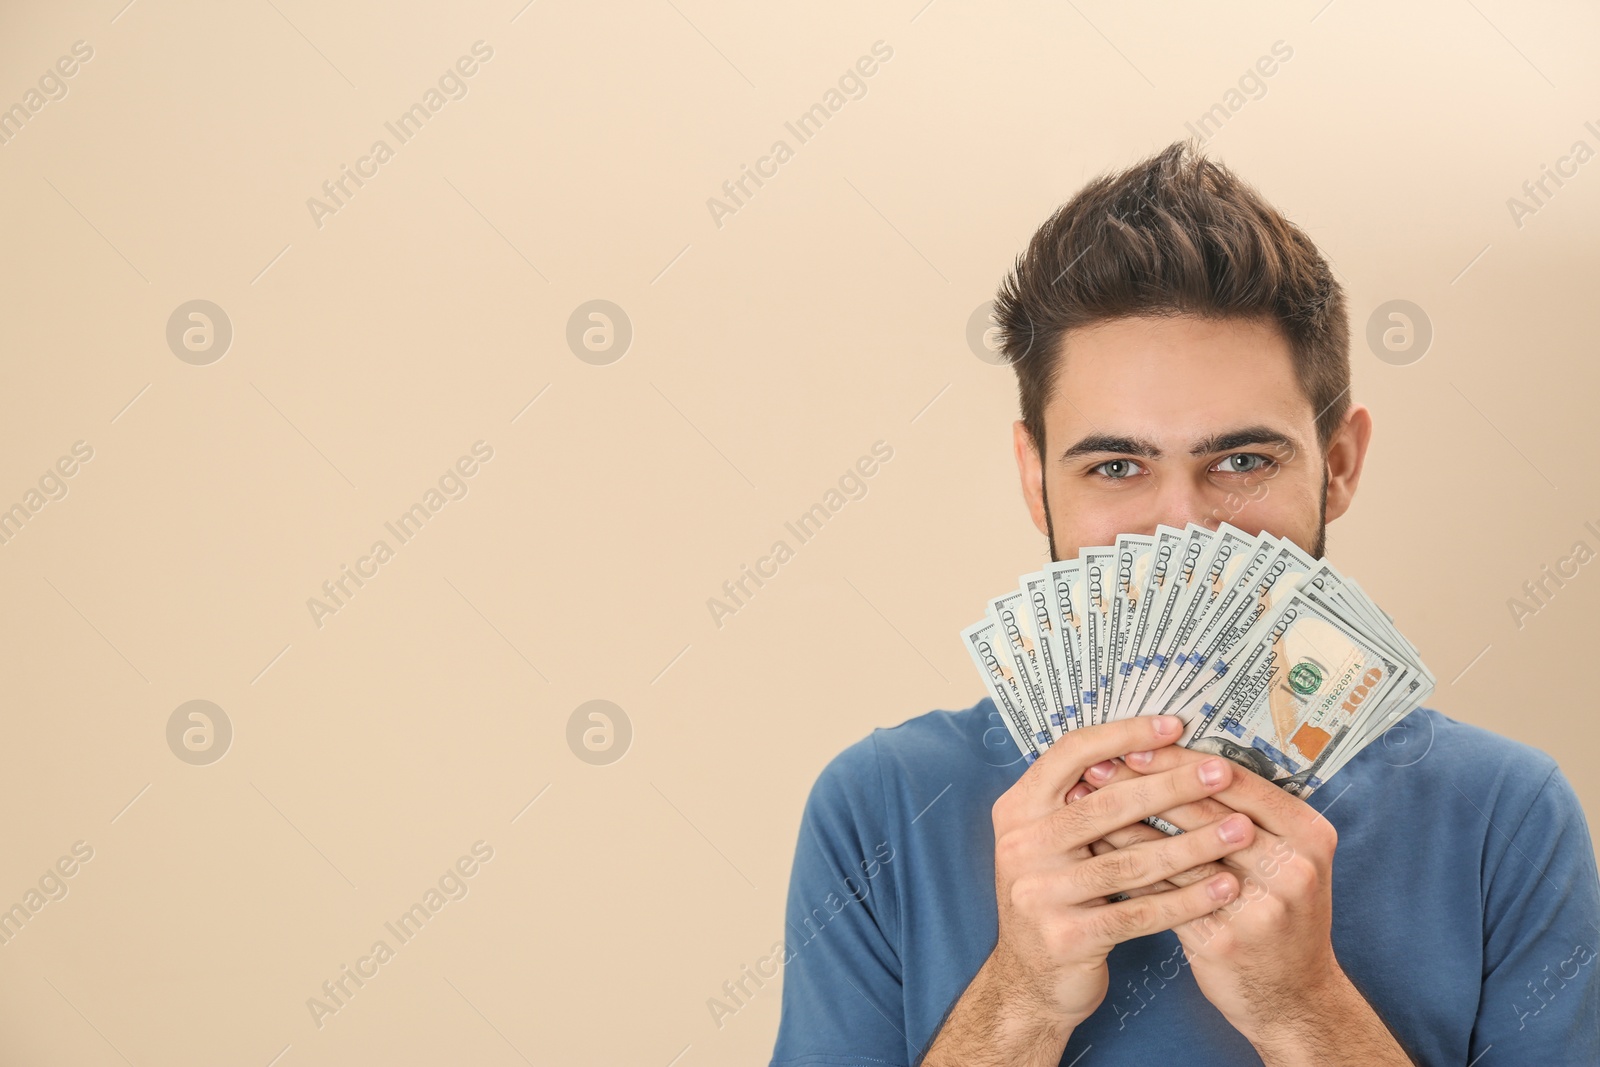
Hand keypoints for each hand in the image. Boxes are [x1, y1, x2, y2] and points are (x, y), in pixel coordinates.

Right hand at [979, 716, 1254, 1037]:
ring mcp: (1038, 892)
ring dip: (1192, 844)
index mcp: (1018, 809)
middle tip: (1220, 772)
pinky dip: (1186, 899)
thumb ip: (1085, 801)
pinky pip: (1139, 911)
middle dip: (1171, 785)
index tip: (1175, 725)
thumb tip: (1151, 747)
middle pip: (1105, 804)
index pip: (1070, 753)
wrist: (1029, 982)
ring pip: (1129, 861)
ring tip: (1240, 830)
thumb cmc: (1058, 898)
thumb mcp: (1053, 842)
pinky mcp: (1066, 936)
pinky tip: (1224, 886)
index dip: (1124, 735)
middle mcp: (1020, 845)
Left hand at [1076, 743, 1347, 1053]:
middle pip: (1206, 810)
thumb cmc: (1279, 914)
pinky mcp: (1226, 940)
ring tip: (1085, 803)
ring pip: (1180, 850)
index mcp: (1309, 833)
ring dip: (1126, 822)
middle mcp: (1292, 866)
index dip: (1180, 760)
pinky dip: (1130, 867)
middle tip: (1097, 766)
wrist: (1295, 999)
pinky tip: (1098, 850)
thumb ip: (1244, 813)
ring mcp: (1261, 906)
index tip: (1135, 744)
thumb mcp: (1286, 857)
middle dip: (1145, 784)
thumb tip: (1172, 759)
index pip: (1236, 779)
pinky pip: (1165, 893)